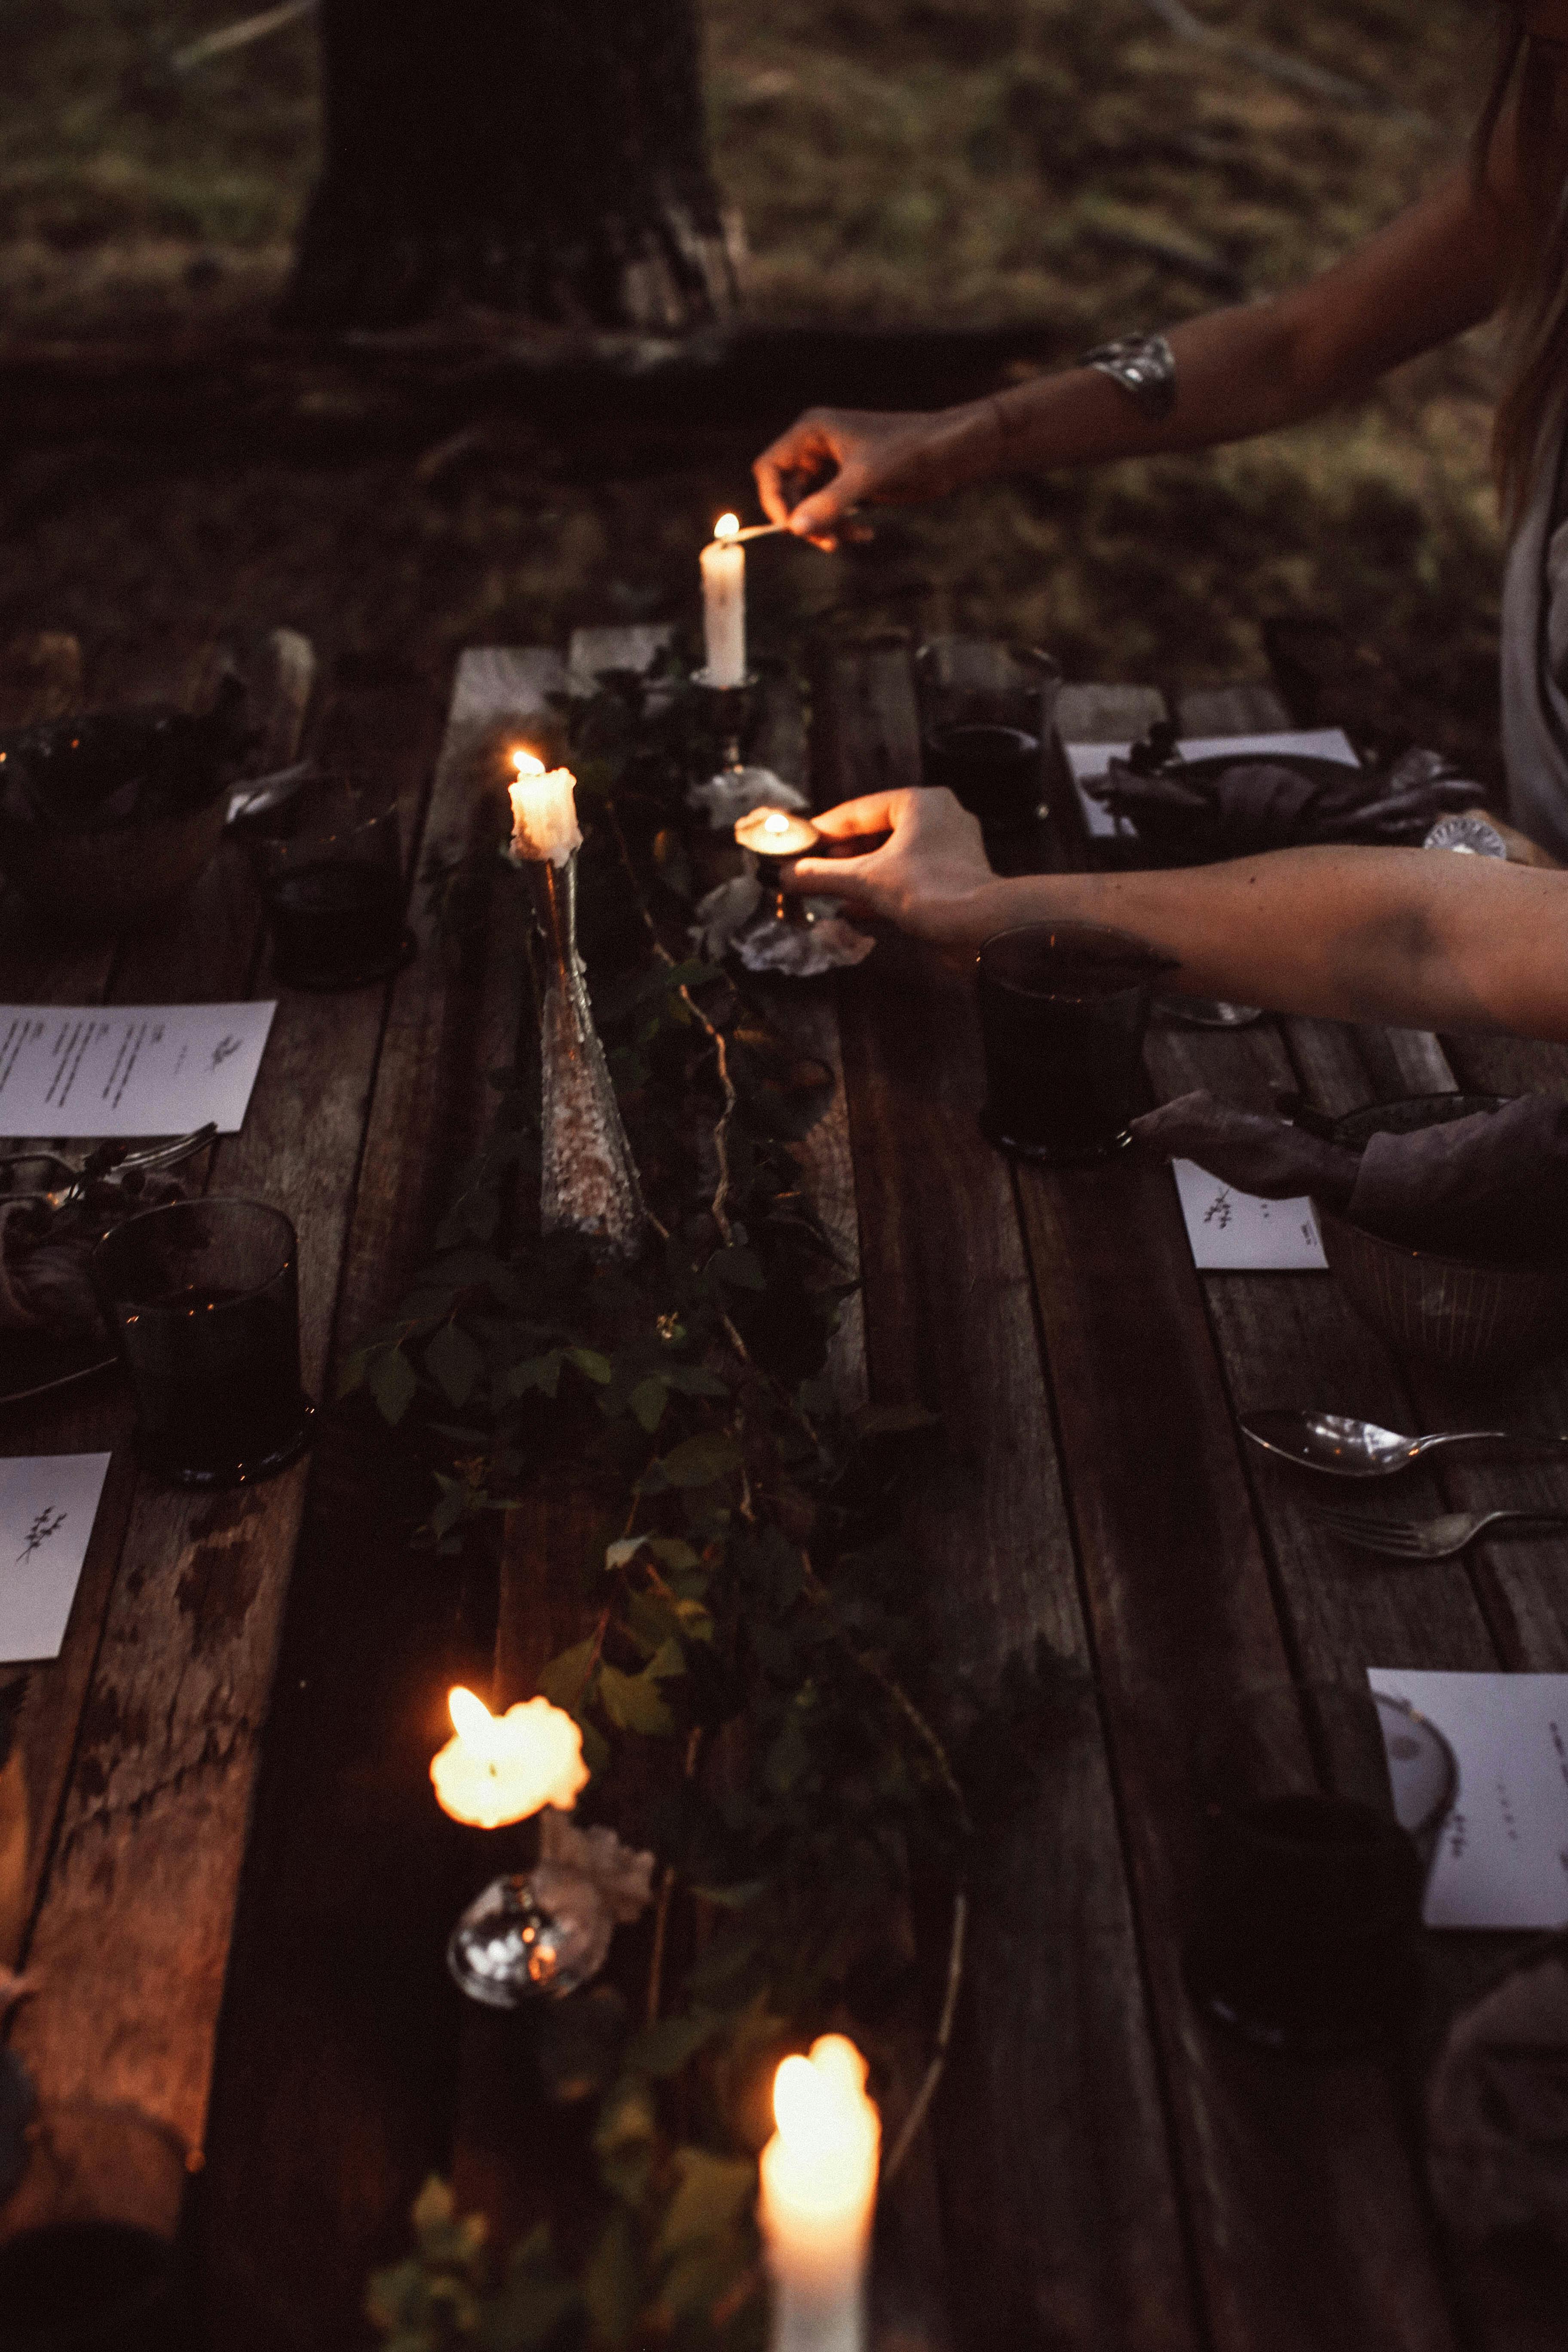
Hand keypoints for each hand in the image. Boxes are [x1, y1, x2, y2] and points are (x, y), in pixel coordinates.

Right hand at [752, 405, 986, 548]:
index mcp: (811, 431)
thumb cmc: (911, 449)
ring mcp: (833, 466)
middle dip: (804, 520)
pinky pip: (830, 512)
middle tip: (827, 543)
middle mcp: (816, 446)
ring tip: (851, 539)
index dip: (773, 500)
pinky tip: (866, 534)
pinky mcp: (850, 483)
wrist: (951, 451)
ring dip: (826, 528)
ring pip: (809, 507)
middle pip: (786, 492)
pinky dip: (843, 527)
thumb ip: (830, 503)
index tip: (792, 527)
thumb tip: (794, 530)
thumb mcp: (868, 477)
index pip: (769, 468)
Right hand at [786, 788, 998, 949]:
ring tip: (824, 889)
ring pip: (890, 857)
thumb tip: (784, 876)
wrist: (982, 928)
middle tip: (807, 870)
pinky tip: (852, 908)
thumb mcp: (865, 880)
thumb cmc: (927, 890)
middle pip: (874, 833)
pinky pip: (906, 876)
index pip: (858, 811)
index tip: (796, 844)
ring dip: (857, 875)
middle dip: (840, 856)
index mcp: (920, 802)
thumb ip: (821, 876)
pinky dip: (880, 889)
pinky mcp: (953, 877)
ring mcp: (949, 848)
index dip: (823, 830)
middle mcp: (938, 817)